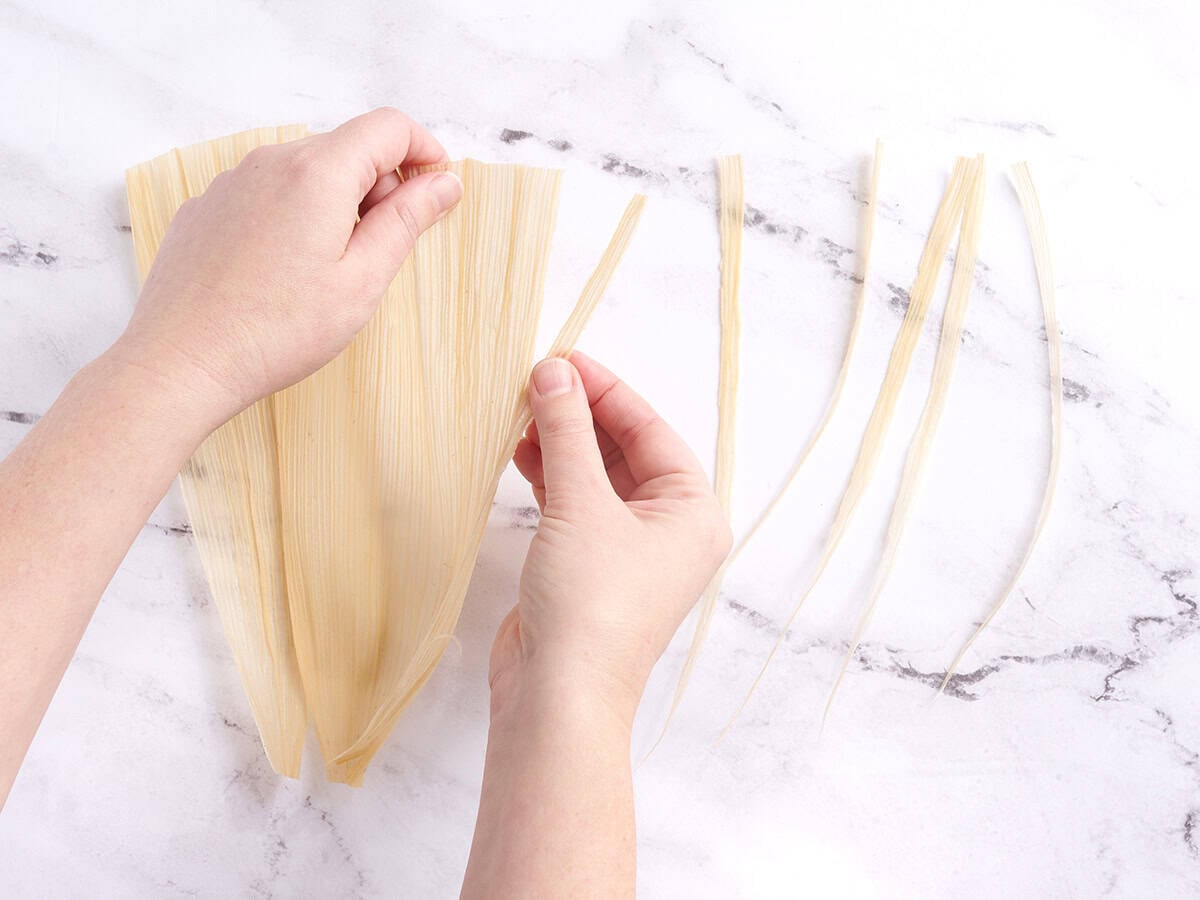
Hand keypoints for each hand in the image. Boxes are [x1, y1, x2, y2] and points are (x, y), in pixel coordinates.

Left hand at [116, 107, 462, 426]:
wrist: (182, 361)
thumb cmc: (276, 331)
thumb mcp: (362, 281)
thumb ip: (406, 221)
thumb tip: (442, 183)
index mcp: (318, 173)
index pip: (389, 127)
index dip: (424, 152)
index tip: (436, 192)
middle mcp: (271, 161)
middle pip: (347, 147)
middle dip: (381, 186)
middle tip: (382, 253)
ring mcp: (233, 182)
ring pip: (306, 172)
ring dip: (336, 204)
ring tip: (329, 272)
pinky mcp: (208, 208)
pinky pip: (268, 194)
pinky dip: (293, 217)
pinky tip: (285, 274)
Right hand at [496, 353, 731, 721]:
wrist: (559, 697)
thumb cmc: (590, 603)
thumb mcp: (580, 504)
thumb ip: (567, 432)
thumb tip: (553, 372)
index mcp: (693, 512)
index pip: (651, 430)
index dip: (606, 390)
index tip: (562, 358)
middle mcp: (670, 531)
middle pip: (625, 452)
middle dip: (580, 418)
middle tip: (536, 383)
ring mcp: (630, 553)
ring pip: (598, 480)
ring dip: (561, 447)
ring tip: (521, 418)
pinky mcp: (592, 570)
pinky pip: (577, 508)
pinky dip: (552, 480)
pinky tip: (523, 457)